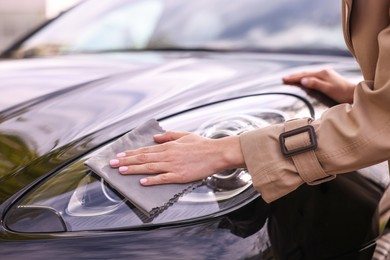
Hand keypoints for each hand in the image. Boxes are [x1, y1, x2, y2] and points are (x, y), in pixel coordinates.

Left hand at [109, 131, 244, 185]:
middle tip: (112, 164)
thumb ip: (169, 136)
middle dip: (126, 161)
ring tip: (121, 171)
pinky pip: (162, 178)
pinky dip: (151, 180)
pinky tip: (141, 182)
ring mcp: (173, 166)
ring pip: (149, 168)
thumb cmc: (202, 145)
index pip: (145, 150)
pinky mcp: (179, 176)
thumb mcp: (184, 135)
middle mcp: (168, 155)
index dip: (130, 153)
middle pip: (143, 158)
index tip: (119, 155)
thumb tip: (156, 137)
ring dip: (133, 169)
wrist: (217, 153)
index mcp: (168, 146)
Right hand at [282, 69, 355, 102]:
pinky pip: (312, 77)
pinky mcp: (326, 79)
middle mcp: (323, 72)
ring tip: (289, 79)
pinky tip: (302, 80)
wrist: (354, 93)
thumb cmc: (342, 93)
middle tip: (283, 79)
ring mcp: (325, 75)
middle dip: (294, 76)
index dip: (293, 78)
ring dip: (298, 77)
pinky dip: (304, 78)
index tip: (284, 79)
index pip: (304, 75)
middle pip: (305, 73)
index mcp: (322, 73)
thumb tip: (303, 80)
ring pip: (308, 75)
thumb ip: (315, 84)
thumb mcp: (328, 89)